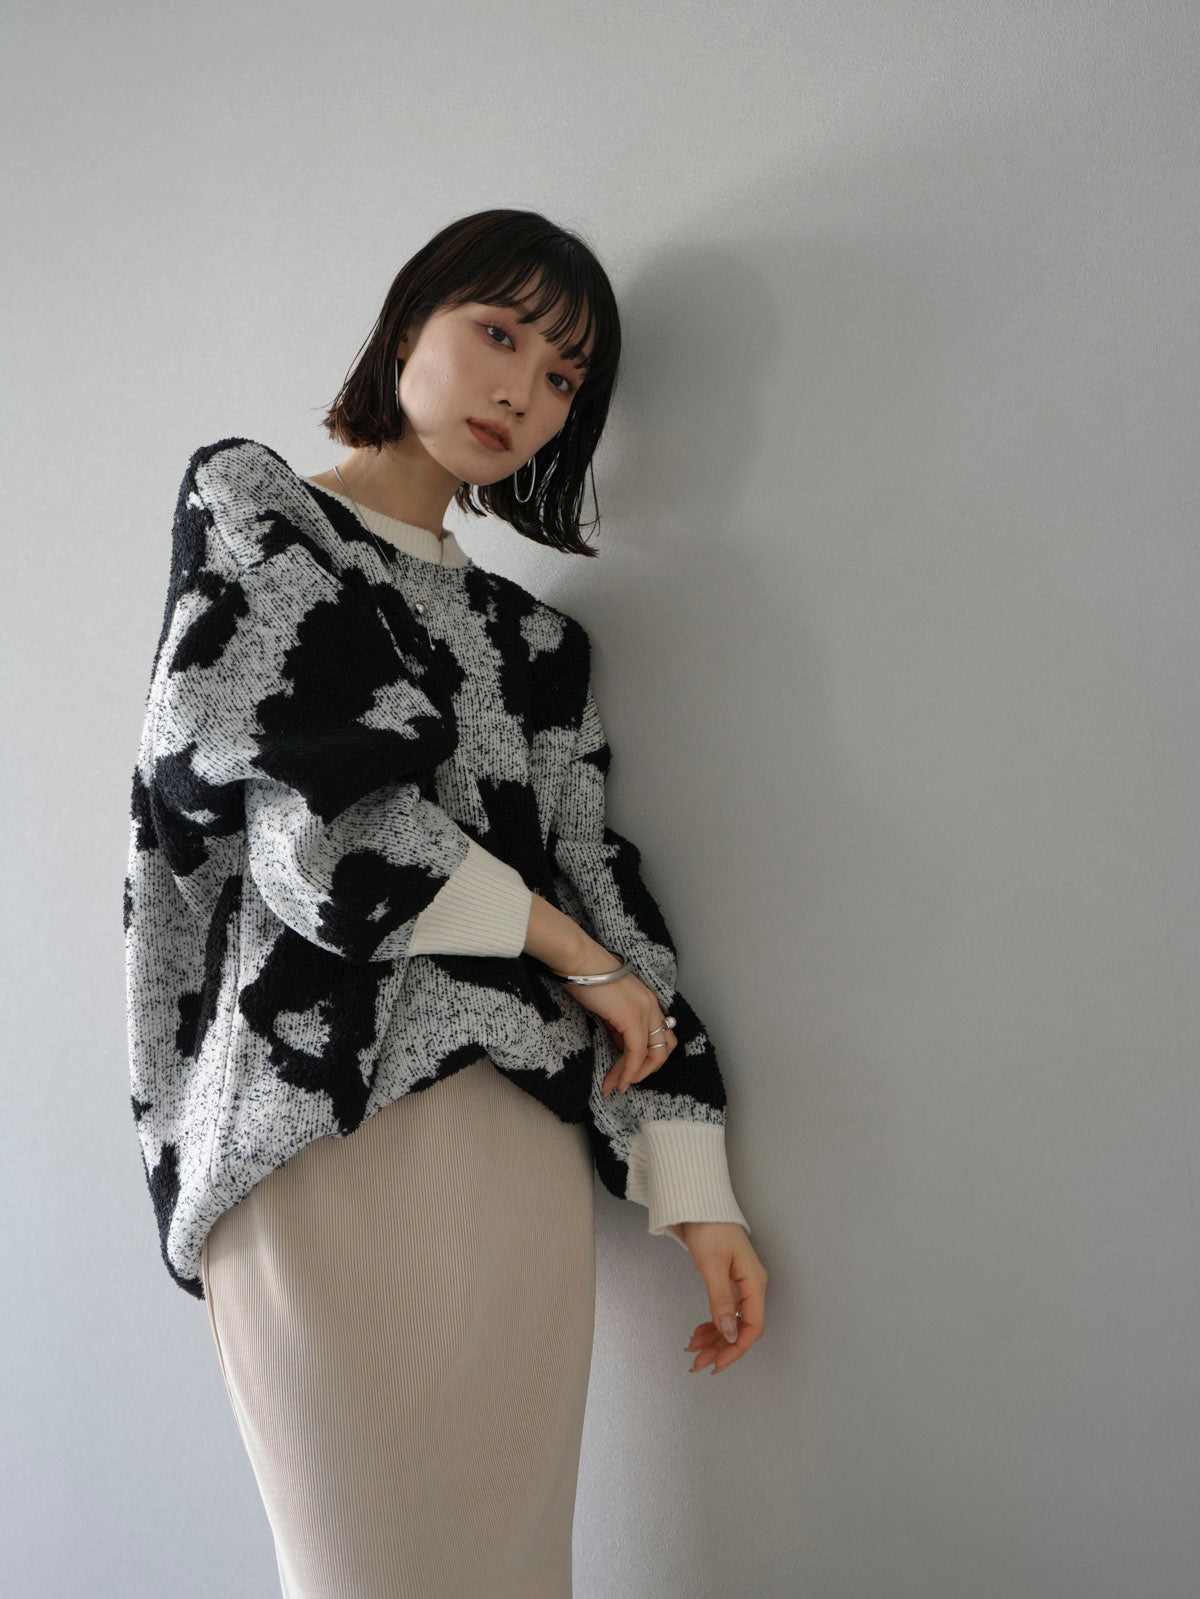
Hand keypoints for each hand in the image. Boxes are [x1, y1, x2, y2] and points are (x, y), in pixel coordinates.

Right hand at [552, 941, 678, 1098]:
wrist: (578, 961)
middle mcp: (652, 1005)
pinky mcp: (632, 1017)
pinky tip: (617, 1082)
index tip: (625, 1070)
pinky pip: (636, 1054)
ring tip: (615, 1086)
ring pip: (653, 1055)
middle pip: (665, 1048)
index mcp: (648, 1001)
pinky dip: (628, 1072)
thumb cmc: (586, 978)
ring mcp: (645, 1011)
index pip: (660, 1036)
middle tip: (625, 1081)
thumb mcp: (609, 1006)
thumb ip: (619, 1025)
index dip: (646, 1058)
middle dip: (646, 1070)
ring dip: (634, 1075)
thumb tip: (620, 1045)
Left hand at [671, 1222, 766, 1374]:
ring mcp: (740, 1286)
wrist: (698, 1205)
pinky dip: (711, 1325)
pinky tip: (698, 1334)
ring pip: (731, 1323)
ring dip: (715, 1340)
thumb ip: (720, 1300)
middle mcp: (751, 1287)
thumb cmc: (709, 1228)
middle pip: (741, 1328)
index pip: (753, 1326)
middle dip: (721, 1348)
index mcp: (754, 1282)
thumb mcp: (712, 1265)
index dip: (737, 1348)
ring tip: (694, 1352)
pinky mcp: (728, 1283)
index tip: (717, 1363)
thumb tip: (729, 1334)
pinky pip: (723, 1312)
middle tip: (698, 1363)